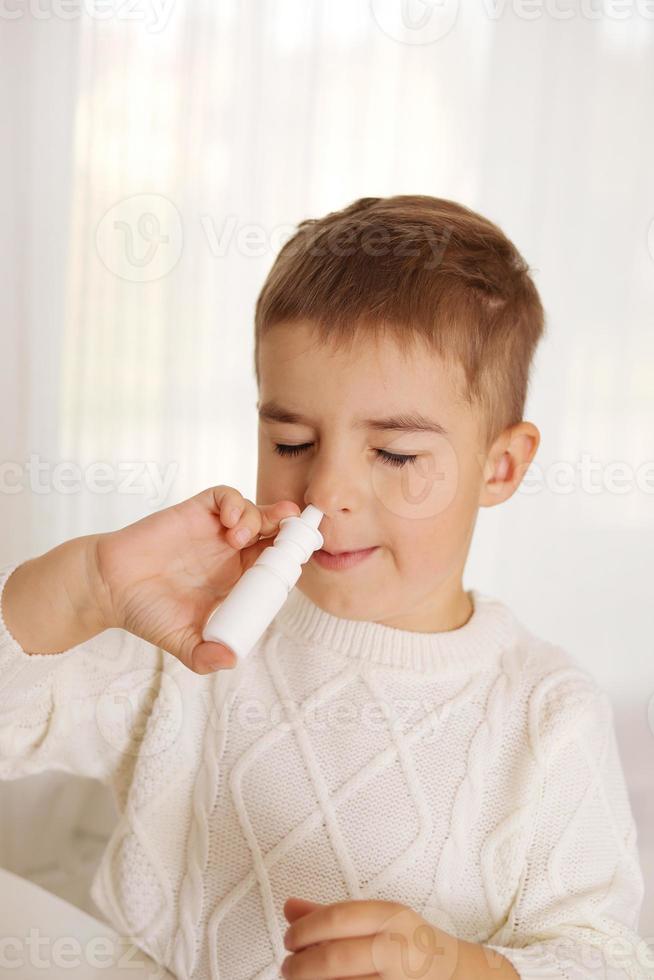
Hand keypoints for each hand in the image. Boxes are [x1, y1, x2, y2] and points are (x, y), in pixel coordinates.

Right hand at [92, 485, 300, 673]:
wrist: (109, 586)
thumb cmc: (145, 612)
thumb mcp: (181, 641)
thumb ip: (204, 656)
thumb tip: (231, 660)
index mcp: (234, 580)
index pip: (274, 565)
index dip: (288, 561)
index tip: (294, 565)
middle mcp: (228, 553)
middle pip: (273, 533)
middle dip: (288, 531)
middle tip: (291, 536)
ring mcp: (213, 530)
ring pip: (254, 511)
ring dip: (260, 518)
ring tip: (240, 538)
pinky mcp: (195, 511)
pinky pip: (225, 496)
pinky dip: (236, 502)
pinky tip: (229, 521)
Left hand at [282, 896, 460, 979]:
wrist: (460, 976)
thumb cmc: (412, 945)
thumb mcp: (378, 920)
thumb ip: (332, 916)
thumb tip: (289, 907)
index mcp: (390, 917)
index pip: (338, 918)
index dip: (305, 929)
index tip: (289, 939)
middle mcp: (397, 949)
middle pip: (336, 959)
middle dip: (302, 967)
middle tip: (288, 968)